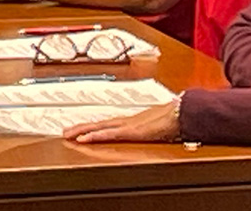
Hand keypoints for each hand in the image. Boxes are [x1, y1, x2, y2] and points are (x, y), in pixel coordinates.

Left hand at [64, 101, 179, 142]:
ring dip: (84, 130)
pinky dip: (96, 135)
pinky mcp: (131, 131)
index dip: (95, 125)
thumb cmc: (176, 117)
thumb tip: (158, 127)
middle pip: (101, 122)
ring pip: (100, 126)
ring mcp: (128, 124)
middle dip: (83, 127)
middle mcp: (129, 120)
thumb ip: (155, 125)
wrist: (183, 112)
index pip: (110, 122)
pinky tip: (85, 138)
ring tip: (69, 134)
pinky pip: (109, 133)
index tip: (83, 128)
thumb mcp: (162, 123)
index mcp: (135, 120)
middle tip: (66, 131)